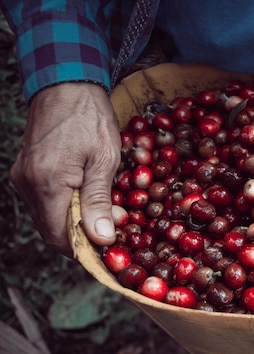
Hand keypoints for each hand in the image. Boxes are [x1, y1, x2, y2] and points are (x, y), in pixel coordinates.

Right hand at [10, 82, 120, 256]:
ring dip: (75, 222)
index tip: (109, 251)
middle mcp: (27, 183)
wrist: (66, 83)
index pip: (60, 237)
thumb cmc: (90, 118)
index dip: (85, 251)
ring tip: (104, 212)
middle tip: (112, 230)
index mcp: (46, 183)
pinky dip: (65, 207)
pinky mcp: (25, 170)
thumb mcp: (104, 159)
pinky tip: (88, 198)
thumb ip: (99, 201)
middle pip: (52, 230)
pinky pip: (44, 200)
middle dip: (83, 237)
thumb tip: (100, 238)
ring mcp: (22, 176)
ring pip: (48, 217)